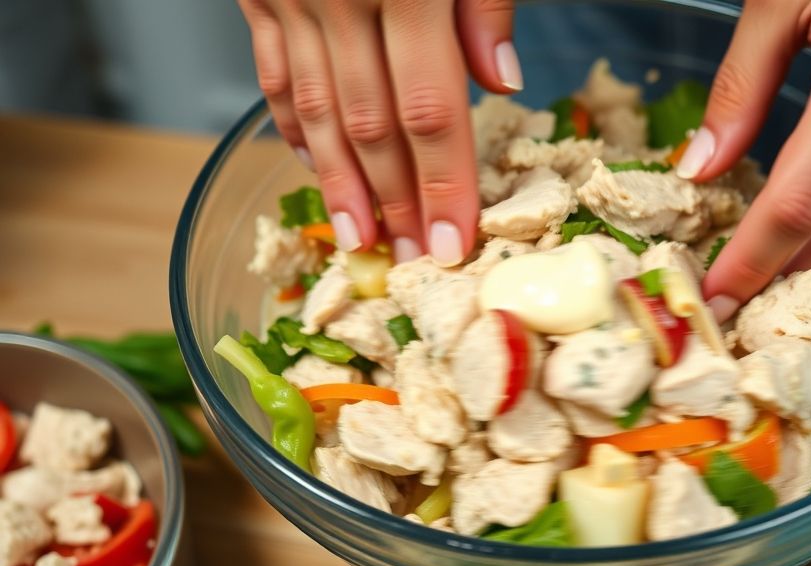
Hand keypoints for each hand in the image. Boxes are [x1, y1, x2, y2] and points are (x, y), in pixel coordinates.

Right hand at [237, 0, 519, 265]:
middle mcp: (340, 0)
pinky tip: (314, 165)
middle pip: (371, 126)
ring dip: (339, 184)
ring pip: (317, 111)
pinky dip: (293, 126)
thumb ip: (484, 2)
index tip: (451, 245)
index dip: (442, 185)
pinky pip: (272, 74)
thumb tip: (502, 82)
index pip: (430, 109)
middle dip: (395, 203)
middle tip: (412, 259)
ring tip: (359, 239)